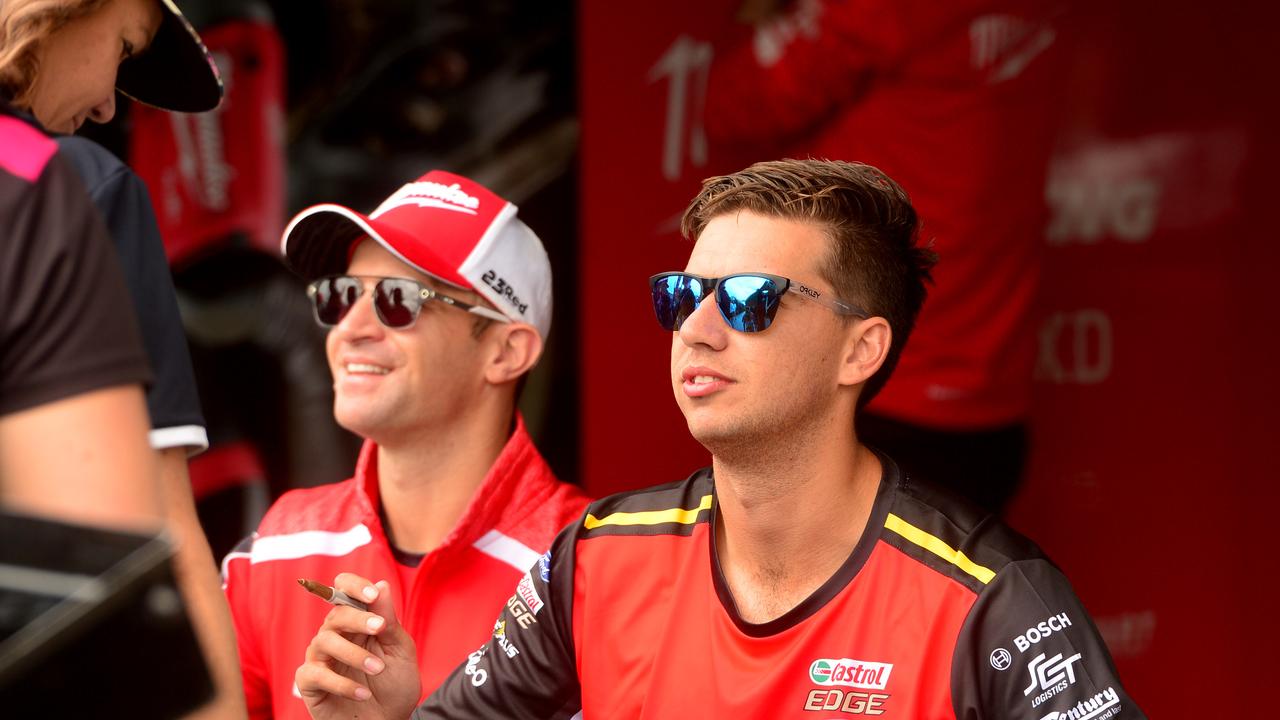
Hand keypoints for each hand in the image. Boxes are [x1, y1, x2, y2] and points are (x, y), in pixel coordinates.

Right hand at [296, 574, 421, 719]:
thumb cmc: (393, 685)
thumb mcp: (400, 650)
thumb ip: (389, 620)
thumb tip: (381, 584)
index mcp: (356, 622)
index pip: (343, 589)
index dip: (354, 586)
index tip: (372, 595)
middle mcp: (334, 636)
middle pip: (335, 614)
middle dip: (359, 618)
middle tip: (380, 629)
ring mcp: (320, 658)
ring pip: (324, 641)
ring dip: (354, 654)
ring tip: (377, 668)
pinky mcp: (309, 683)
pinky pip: (315, 674)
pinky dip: (341, 683)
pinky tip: (362, 693)